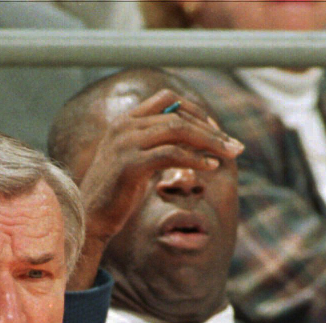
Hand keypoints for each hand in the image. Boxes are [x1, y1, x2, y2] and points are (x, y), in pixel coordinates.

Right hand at [68, 87, 243, 288]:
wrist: (90, 220)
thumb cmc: (115, 197)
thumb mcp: (135, 164)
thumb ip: (155, 148)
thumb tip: (188, 146)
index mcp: (125, 122)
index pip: (168, 99)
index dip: (196, 111)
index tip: (217, 131)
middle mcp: (124, 127)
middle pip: (178, 114)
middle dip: (211, 129)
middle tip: (235, 146)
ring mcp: (126, 143)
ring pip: (178, 130)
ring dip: (209, 142)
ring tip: (229, 155)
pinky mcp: (130, 165)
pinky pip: (171, 154)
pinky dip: (196, 159)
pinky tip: (211, 168)